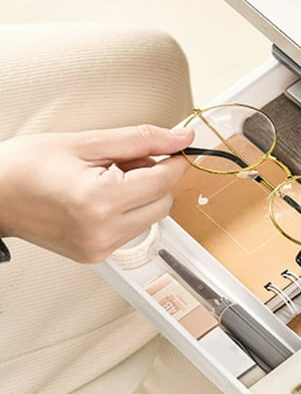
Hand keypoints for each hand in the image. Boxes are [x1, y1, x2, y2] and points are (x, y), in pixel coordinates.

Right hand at [0, 125, 193, 261]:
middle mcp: (103, 231)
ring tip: (106, 179)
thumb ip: (139, 140)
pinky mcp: (96, 255)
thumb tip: (181, 138)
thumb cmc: (26, 165)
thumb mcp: (85, 142)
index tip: (174, 148)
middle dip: (155, 179)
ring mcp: (100, 248)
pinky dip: (126, 211)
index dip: (173, 161)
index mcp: (100, 201)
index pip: (163, 182)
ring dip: (141, 196)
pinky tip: (100, 197)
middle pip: (163, 203)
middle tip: (127, 161)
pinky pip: (131, 230)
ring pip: (150, 218)